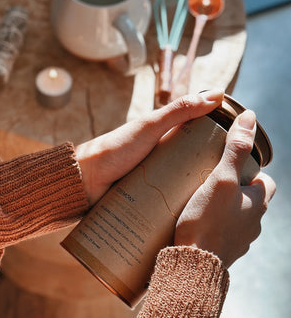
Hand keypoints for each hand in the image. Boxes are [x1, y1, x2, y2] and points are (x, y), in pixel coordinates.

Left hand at [75, 90, 224, 204]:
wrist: (81, 183)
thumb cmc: (113, 151)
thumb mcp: (149, 128)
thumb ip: (179, 111)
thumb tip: (217, 94)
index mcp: (160, 142)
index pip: (195, 144)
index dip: (215, 150)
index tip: (236, 161)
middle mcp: (156, 163)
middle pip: (188, 171)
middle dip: (204, 181)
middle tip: (225, 194)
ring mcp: (148, 184)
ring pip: (176, 192)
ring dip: (189, 201)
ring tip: (210, 213)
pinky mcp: (139, 204)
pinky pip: (160, 210)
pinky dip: (172, 215)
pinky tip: (188, 224)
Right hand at [174, 110, 275, 267]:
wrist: (193, 266)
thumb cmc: (206, 221)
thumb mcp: (220, 178)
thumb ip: (235, 149)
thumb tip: (249, 117)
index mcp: (258, 203)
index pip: (265, 182)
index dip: (251, 173)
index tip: (230, 169)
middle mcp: (254, 224)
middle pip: (249, 202)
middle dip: (233, 193)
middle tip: (209, 185)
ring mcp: (240, 243)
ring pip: (235, 221)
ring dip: (222, 214)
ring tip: (198, 207)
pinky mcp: (223, 256)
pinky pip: (221, 238)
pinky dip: (212, 231)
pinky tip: (194, 228)